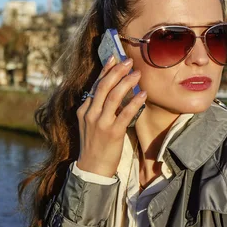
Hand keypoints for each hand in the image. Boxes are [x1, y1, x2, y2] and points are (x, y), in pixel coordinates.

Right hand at [76, 57, 146, 177]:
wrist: (92, 169)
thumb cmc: (94, 146)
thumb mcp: (89, 124)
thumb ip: (97, 109)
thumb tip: (112, 92)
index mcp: (84, 110)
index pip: (95, 85)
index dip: (105, 70)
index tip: (115, 58)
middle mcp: (90, 114)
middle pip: (103, 87)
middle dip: (116, 71)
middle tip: (128, 61)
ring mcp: (100, 123)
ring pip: (113, 97)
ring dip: (126, 83)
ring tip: (137, 74)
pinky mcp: (112, 133)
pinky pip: (125, 114)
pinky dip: (134, 103)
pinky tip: (142, 95)